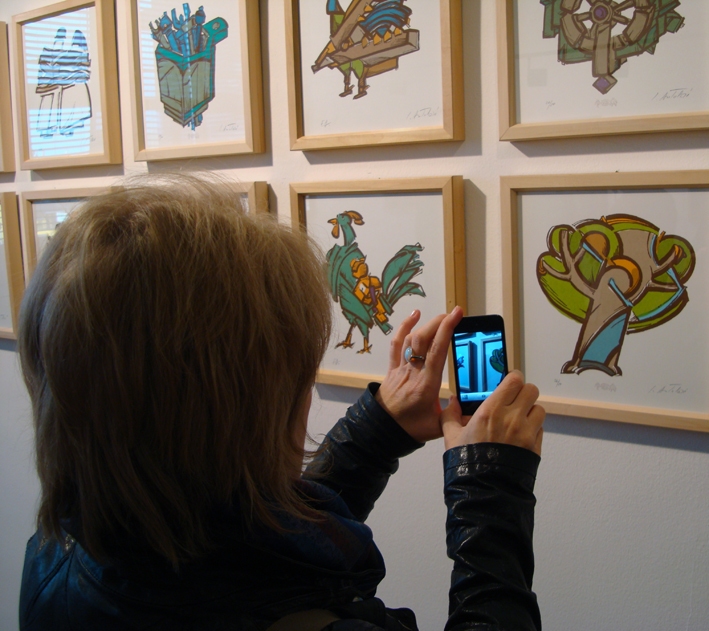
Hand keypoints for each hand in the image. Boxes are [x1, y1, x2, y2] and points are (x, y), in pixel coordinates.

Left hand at [376, 306, 463, 441]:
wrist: (380, 430)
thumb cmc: (409, 429)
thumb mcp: (437, 428)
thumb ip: (456, 418)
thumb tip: (477, 412)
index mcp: (426, 385)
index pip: (437, 351)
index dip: (447, 330)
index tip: (457, 315)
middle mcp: (413, 372)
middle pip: (423, 340)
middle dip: (439, 323)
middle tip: (454, 314)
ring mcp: (400, 368)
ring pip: (411, 339)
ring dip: (426, 324)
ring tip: (441, 316)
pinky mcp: (392, 368)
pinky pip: (396, 344)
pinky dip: (404, 327)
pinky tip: (414, 315)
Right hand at [441, 370, 544, 455]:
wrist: (484, 490)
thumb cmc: (468, 463)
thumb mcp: (451, 436)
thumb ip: (450, 415)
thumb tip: (452, 401)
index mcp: (491, 410)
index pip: (514, 380)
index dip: (513, 378)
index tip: (509, 381)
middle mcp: (512, 418)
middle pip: (531, 390)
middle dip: (524, 392)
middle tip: (515, 399)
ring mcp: (526, 433)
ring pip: (539, 409)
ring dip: (530, 411)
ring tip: (518, 419)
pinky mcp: (535, 447)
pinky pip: (540, 429)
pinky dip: (533, 428)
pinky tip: (520, 436)